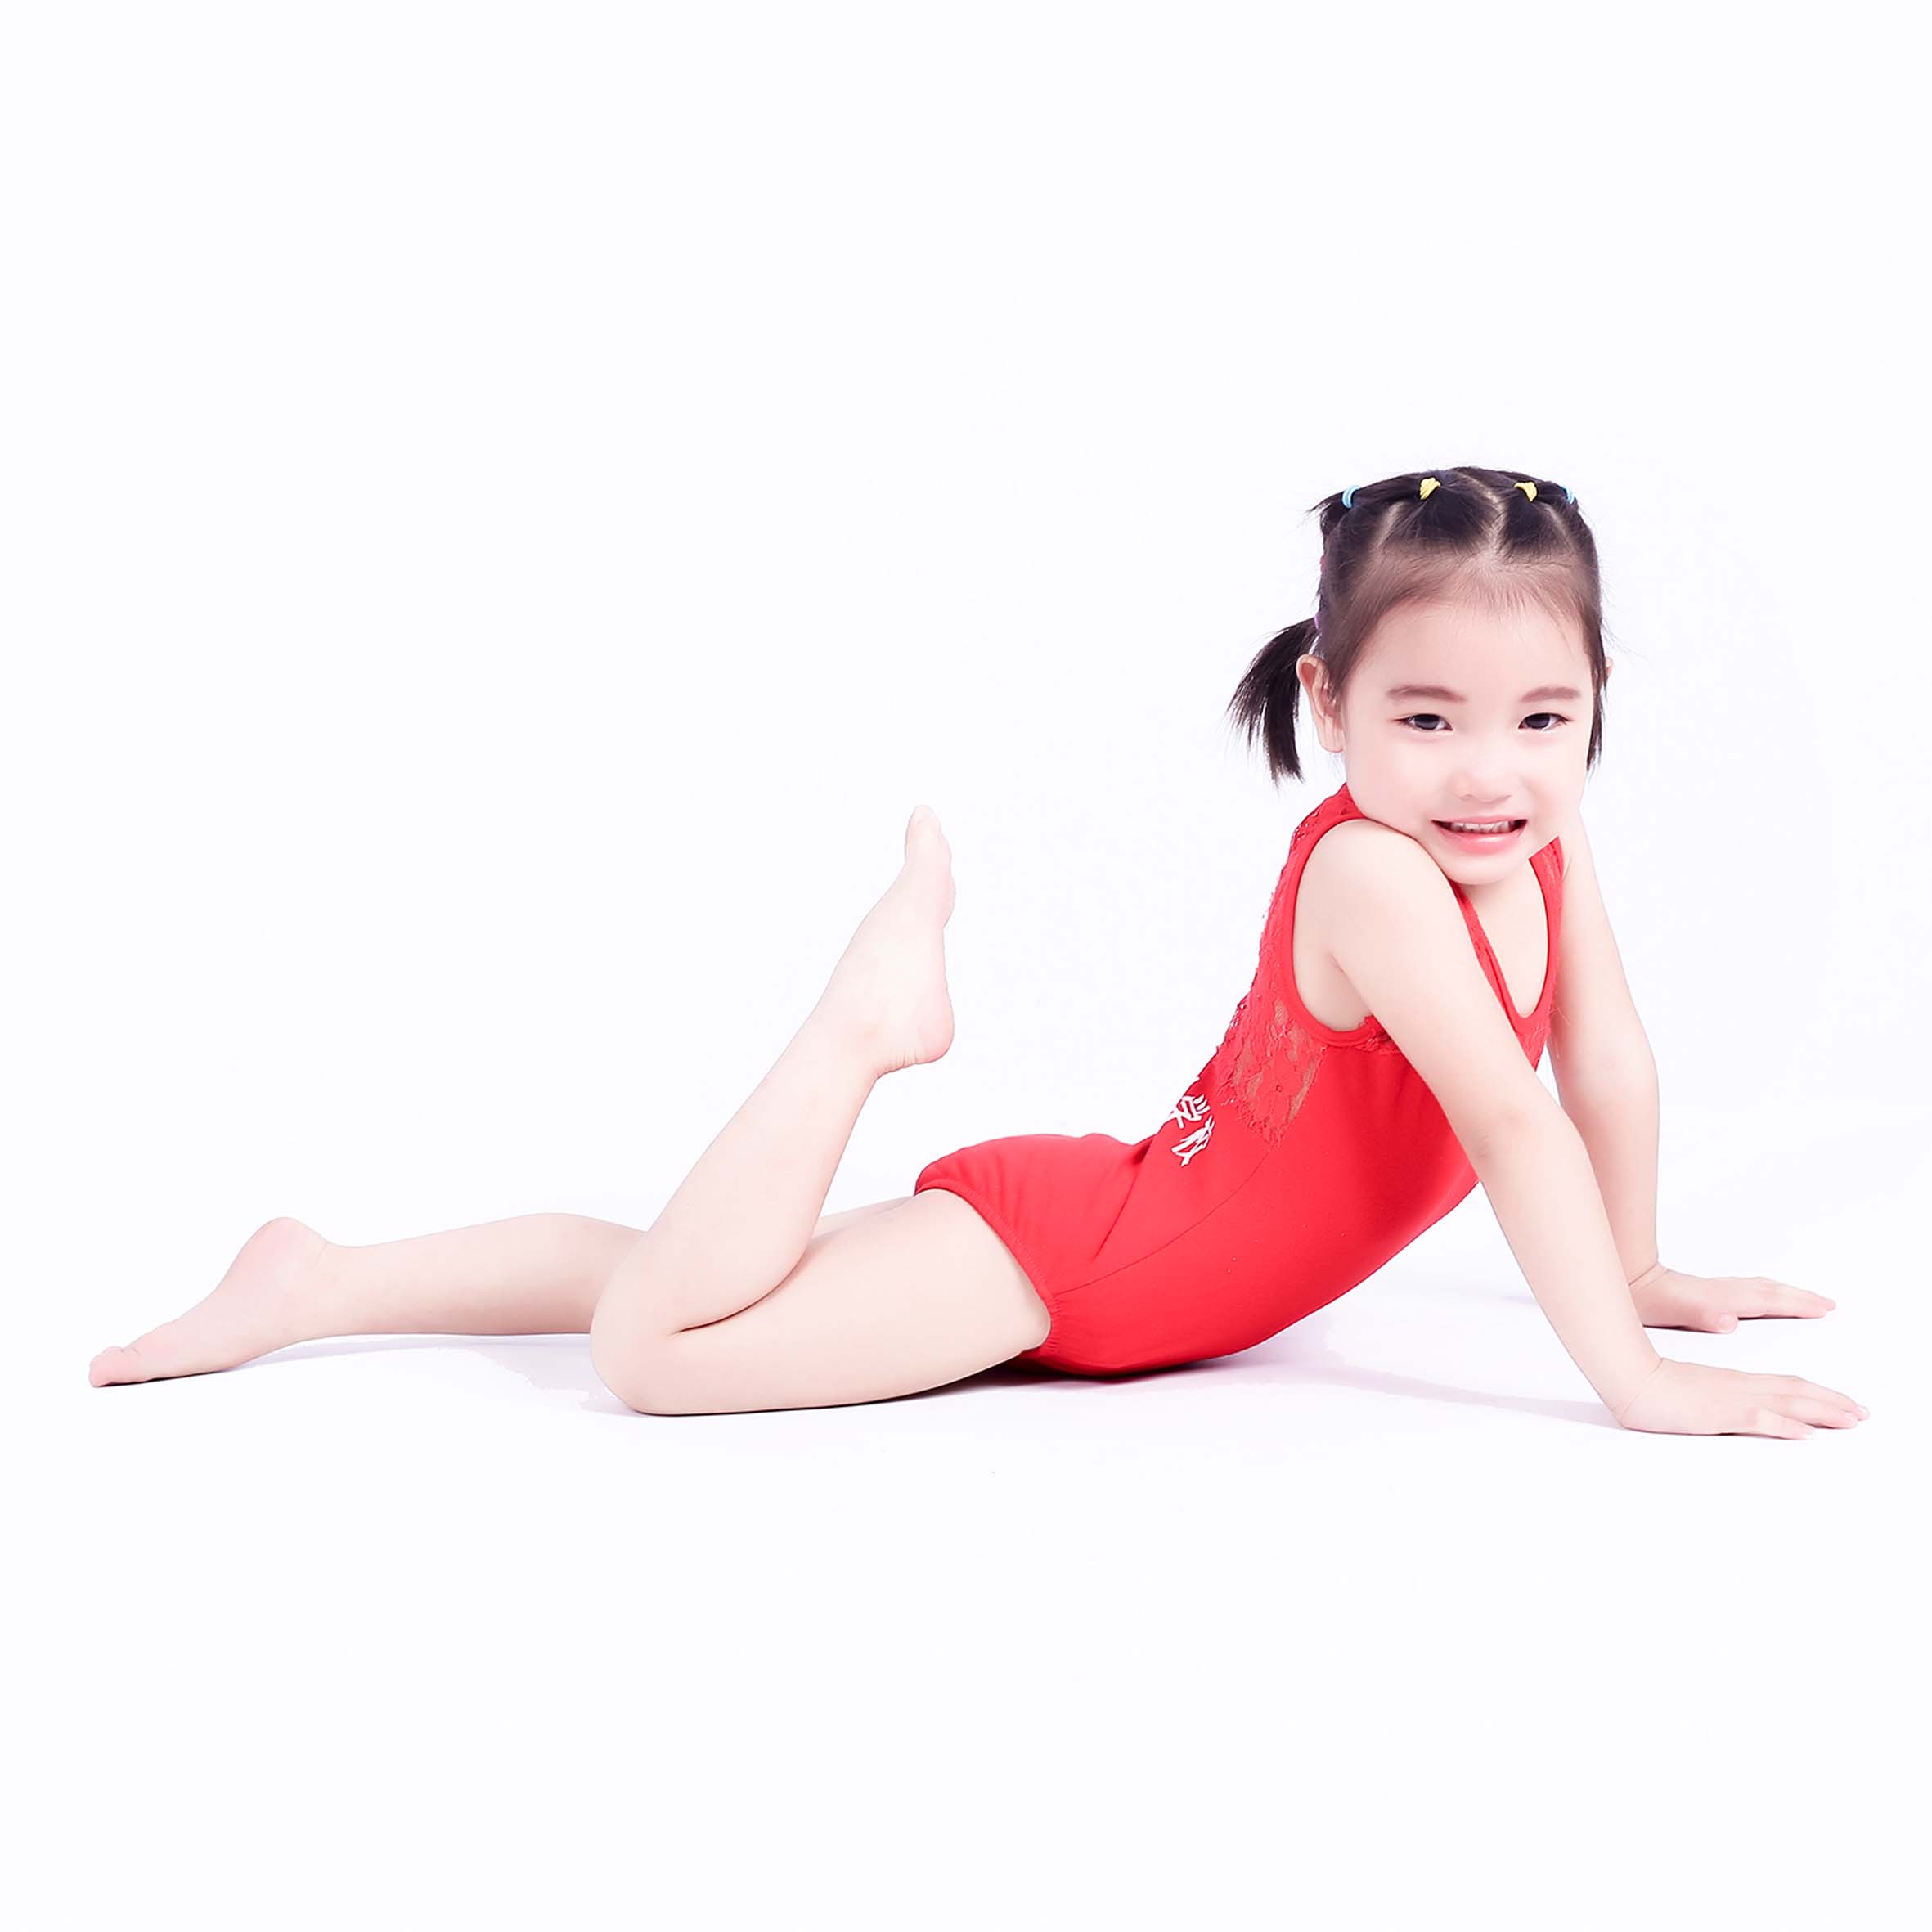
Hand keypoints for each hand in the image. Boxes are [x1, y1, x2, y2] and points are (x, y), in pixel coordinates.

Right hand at [1612, 1358, 1868, 1437]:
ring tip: (1851, 1420)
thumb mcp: (1693, 1394)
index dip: (1819, 1394)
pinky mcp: (1719, 1411)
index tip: (1845, 1404)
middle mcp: (1740, 1385)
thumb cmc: (1654, 1386)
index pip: (1787, 1384)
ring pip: (1787, 1401)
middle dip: (1833, 1402)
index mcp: (1735, 1381)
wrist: (1631, 1376)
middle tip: (1863, 1413)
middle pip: (1797, 1390)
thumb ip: (1719, 1399)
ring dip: (1823, 1411)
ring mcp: (1731, 1398)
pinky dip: (1785, 1424)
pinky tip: (1805, 1432)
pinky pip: (1759, 1418)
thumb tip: (1743, 1410)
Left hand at [1626, 1260, 1835, 1332]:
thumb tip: (1731, 1320)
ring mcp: (1715, 1289)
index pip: (1769, 1301)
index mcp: (1723, 1299)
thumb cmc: (1649, 1301)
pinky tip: (1762, 1300)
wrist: (1626, 1280)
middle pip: (1771, 1292)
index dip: (1798, 1305)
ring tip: (1805, 1299)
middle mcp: (1724, 1291)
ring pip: (1760, 1288)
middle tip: (1828, 1304)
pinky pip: (1747, 1290)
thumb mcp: (1675, 1313)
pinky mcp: (1705, 1292)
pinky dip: (1765, 1293)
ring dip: (1786, 1293)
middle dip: (1800, 1298)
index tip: (1825, 1308)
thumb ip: (1704, 1315)